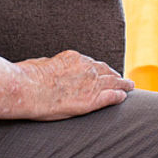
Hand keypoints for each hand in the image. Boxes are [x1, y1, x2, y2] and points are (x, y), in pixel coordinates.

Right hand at [15, 50, 134, 119]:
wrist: (28, 89)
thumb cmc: (28, 77)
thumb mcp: (40, 64)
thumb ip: (50, 65)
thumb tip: (48, 66)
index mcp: (73, 58)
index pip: (91, 63)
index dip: (98, 68)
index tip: (102, 71)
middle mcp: (86, 68)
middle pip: (105, 70)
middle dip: (113, 74)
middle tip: (121, 78)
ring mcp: (91, 82)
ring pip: (113, 81)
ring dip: (123, 83)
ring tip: (130, 86)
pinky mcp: (92, 99)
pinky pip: (112, 96)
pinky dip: (119, 95)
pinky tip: (124, 97)